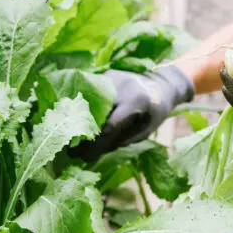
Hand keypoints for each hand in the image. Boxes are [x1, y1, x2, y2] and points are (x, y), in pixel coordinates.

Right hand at [72, 64, 194, 159]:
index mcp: (135, 102)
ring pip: (88, 102)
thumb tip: (91, 153)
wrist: (161, 83)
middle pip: (93, 113)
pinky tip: (77, 119)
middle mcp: (120, 87)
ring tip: (72, 134)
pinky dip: (84, 108)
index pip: (108, 127)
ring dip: (79, 119)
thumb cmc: (154, 113)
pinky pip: (90, 95)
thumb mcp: (143, 131)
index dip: (94, 144)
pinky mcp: (104, 75)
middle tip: (71, 148)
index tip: (81, 156)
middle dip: (80, 132)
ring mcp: (110, 78)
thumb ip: (119, 140)